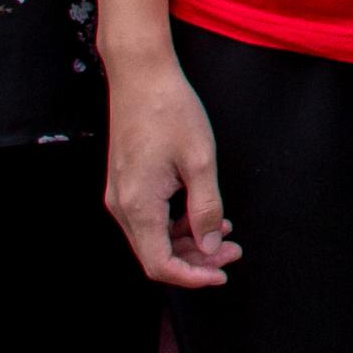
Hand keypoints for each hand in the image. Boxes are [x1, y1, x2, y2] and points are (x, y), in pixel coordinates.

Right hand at [102, 50, 238, 288]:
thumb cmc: (170, 110)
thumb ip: (206, 210)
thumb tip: (210, 247)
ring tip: (224, 232)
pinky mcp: (124, 182)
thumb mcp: (200, 161)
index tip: (222, 273)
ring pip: (152, 238)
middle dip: (196, 260)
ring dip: (188, 242)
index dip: (192, 277)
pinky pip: (148, 218)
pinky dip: (175, 223)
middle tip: (232, 251)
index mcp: (138, 205)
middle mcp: (121, 205)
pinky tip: (202, 213)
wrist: (141, 74)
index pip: (160, 265)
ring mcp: (119, 194)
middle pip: (155, 254)